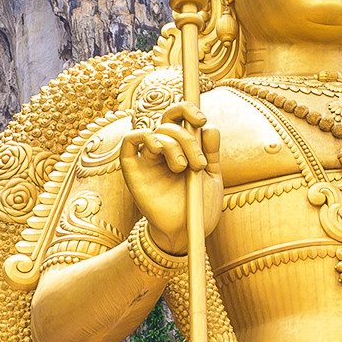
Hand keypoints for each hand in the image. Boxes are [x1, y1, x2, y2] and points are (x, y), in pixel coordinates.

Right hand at [120, 103, 218, 250]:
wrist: (186, 232)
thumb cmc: (198, 206)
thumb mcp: (211, 177)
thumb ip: (211, 152)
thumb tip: (210, 127)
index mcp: (181, 147)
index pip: (178, 117)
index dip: (187, 110)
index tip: (201, 120)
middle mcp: (163, 150)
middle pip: (169, 124)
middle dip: (187, 138)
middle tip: (198, 163)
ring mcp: (147, 159)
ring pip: (156, 133)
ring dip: (174, 146)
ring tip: (183, 169)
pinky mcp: (133, 170)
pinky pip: (129, 142)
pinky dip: (143, 137)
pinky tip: (157, 150)